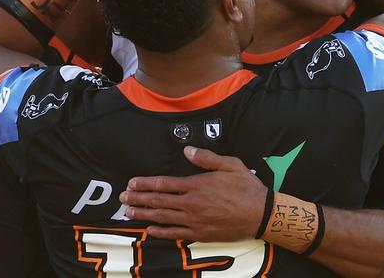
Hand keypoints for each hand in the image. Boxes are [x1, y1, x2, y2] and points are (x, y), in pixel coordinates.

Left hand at [120, 146, 266, 241]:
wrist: (260, 213)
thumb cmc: (247, 187)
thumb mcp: (230, 164)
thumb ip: (206, 157)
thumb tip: (187, 149)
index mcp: (197, 184)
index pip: (165, 183)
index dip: (146, 183)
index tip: (132, 183)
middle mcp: (192, 203)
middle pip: (159, 201)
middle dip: (138, 199)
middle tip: (123, 198)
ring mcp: (195, 220)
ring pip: (163, 217)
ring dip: (143, 214)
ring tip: (129, 212)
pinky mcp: (200, 233)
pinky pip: (175, 233)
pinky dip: (161, 232)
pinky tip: (149, 230)